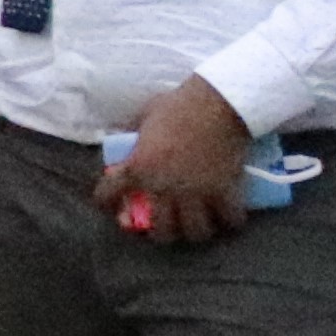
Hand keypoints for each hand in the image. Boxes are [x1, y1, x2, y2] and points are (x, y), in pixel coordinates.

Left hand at [105, 77, 257, 247]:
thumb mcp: (144, 117)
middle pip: (161, 229)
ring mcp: (196, 193)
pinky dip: (230, 219)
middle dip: (161, 232)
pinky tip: (228, 215)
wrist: (217, 103)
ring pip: (195, 231)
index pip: (109, 193)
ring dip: (195, 231)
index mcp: (138, 167)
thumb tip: (125, 137)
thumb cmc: (177, 105)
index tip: (109, 206)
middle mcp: (164, 187)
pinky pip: (230, 219)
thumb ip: (133, 133)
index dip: (105, 202)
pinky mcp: (225, 191)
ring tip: (197, 225)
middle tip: (166, 226)